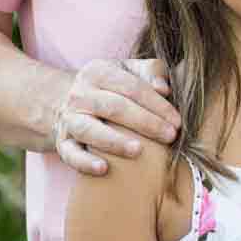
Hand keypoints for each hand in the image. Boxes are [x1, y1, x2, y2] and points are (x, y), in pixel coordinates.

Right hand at [54, 58, 178, 172]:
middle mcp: (80, 94)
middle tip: (170, 136)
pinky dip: (85, 162)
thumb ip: (151, 71)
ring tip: (138, 151)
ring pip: (90, 130)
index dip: (157, 104)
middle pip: (114, 107)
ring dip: (115, 141)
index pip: (131, 87)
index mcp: (98, 71)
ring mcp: (69, 119)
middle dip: (145, 122)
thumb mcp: (129, 71)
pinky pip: (71, 154)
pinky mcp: (62, 143)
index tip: (177, 121)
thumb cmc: (113, 88)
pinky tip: (103, 169)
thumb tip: (163, 89)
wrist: (70, 104)